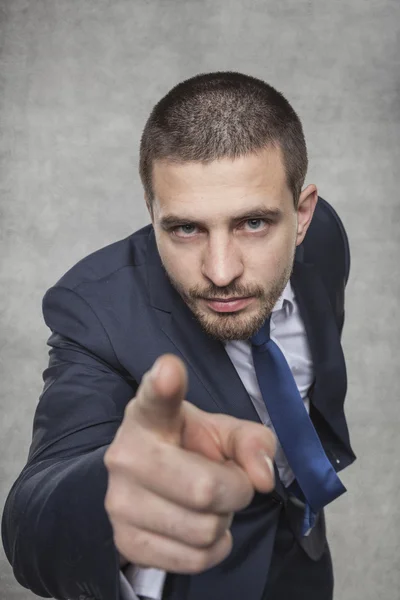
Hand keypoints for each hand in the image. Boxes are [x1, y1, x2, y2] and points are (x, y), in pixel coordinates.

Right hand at [104, 354, 275, 573]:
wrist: (148, 483)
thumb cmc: (190, 448)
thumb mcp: (224, 433)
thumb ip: (253, 442)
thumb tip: (263, 478)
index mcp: (150, 416)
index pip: (156, 399)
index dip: (164, 385)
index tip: (170, 371)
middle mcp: (126, 454)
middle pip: (206, 489)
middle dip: (235, 490)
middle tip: (226, 480)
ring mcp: (119, 501)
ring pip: (205, 530)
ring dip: (222, 521)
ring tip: (207, 503)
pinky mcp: (125, 542)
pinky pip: (195, 560)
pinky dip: (213, 548)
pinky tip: (199, 527)